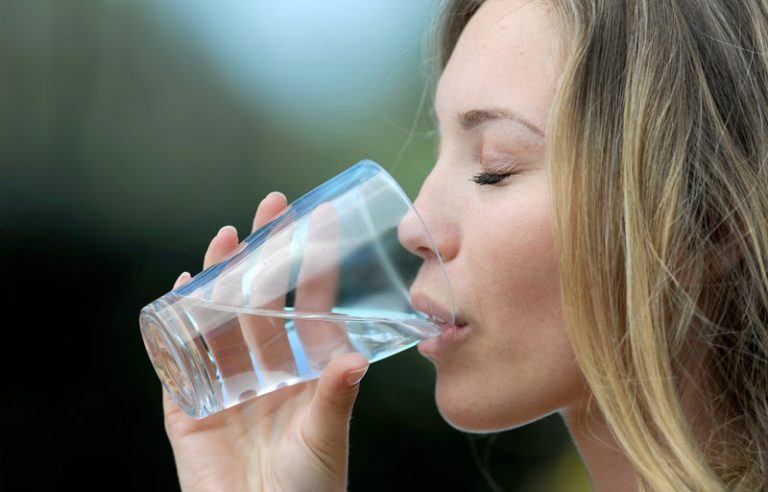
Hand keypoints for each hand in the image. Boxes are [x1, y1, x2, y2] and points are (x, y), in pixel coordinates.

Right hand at [163, 191, 368, 491]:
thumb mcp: (326, 436)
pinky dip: (178, 324)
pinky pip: (181, 357)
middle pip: (262, 299)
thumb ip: (336, 396)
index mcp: (304, 370)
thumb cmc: (309, 489)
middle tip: (274, 207)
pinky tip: (181, 290)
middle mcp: (266, 368)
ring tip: (227, 237)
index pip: (309, 306)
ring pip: (221, 317)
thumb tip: (352, 357)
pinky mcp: (189, 404)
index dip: (313, 265)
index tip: (322, 222)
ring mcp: (227, 382)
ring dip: (222, 277)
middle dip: (266, 254)